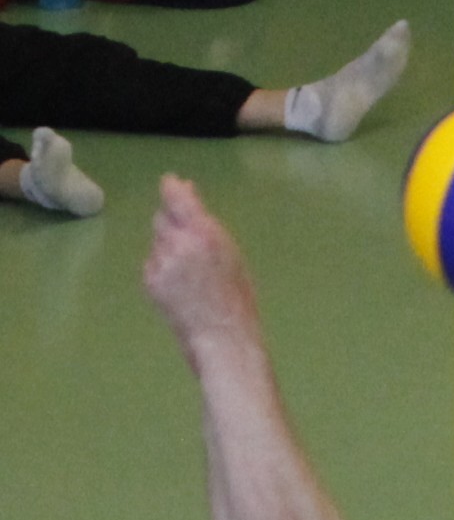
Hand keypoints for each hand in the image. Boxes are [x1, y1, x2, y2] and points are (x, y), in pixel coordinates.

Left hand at [141, 176, 258, 344]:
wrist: (223, 336)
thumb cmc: (239, 298)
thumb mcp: (232, 255)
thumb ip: (208, 226)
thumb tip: (190, 198)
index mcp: (204, 233)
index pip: (176, 197)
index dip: (172, 188)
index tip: (172, 184)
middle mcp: (178, 242)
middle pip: (162, 218)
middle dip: (172, 223)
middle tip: (188, 240)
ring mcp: (160, 261)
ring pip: (157, 241)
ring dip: (168, 247)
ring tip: (189, 272)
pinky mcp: (149, 279)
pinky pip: (152, 262)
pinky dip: (162, 267)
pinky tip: (179, 286)